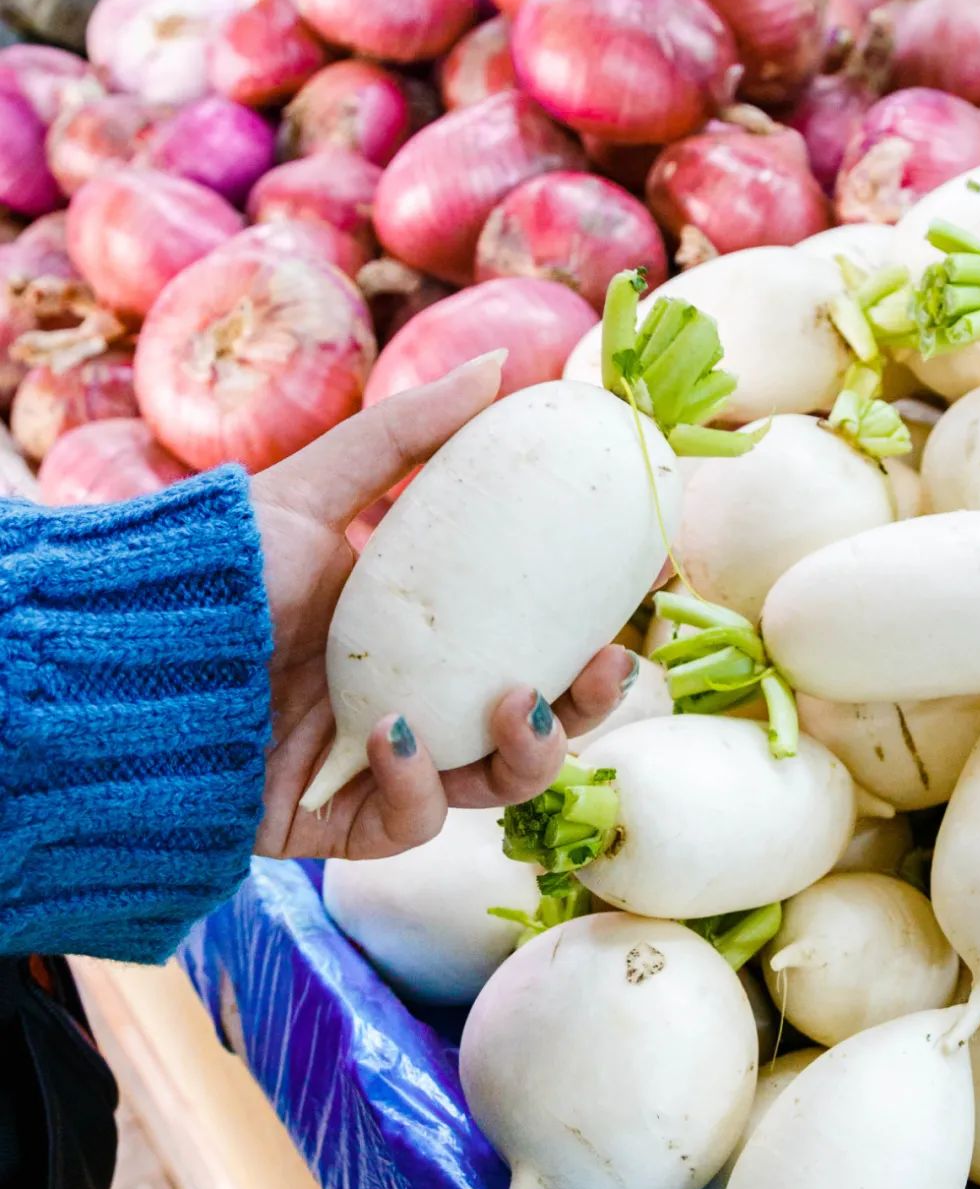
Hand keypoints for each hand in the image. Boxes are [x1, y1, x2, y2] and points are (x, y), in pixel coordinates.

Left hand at [250, 353, 634, 861]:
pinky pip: (406, 824)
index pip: (527, 637)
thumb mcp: (321, 484)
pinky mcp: (333, 823)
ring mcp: (373, 766)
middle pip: (526, 721)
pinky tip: (399, 738)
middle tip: (609, 666)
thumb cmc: (220, 563)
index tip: (643, 594)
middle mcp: (405, 698)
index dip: (591, 627)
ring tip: (520, 704)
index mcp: (414, 628)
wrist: (126, 647)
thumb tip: (509, 365)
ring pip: (487, 785)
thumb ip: (410, 431)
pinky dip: (418, 787)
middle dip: (585, 706)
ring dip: (528, 752)